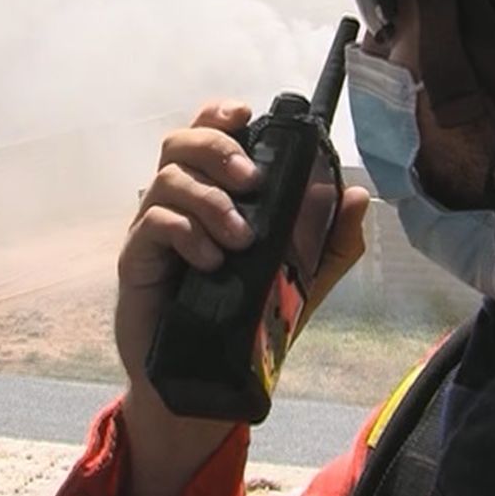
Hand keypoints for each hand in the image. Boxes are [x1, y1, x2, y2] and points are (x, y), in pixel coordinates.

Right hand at [112, 99, 369, 495]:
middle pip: (179, 143)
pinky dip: (187, 235)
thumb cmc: (246, 320)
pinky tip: (212, 263)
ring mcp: (152, 230)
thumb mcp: (301, 279)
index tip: (247, 116)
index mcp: (212, 194)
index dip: (220, 114)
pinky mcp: (136, 262)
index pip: (206, 133)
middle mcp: (178, 203)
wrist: (201, 381)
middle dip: (217, 149)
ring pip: (167, 179)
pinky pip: (153, 226)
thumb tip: (359, 195)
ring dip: (210, 200)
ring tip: (241, 239)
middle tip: (252, 181)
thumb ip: (332, 240)